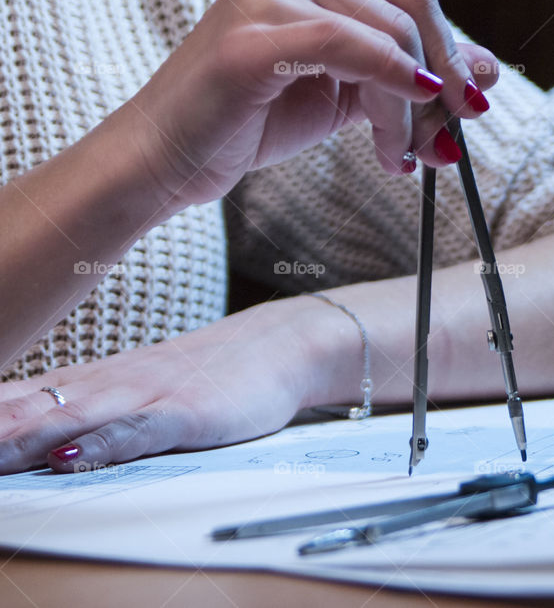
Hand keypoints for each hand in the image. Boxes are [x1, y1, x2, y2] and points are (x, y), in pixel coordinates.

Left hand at [0, 298, 339, 474]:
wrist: (279, 345)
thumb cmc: (210, 370)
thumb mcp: (141, 384)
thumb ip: (92, 404)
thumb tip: (35, 433)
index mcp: (96, 378)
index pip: (16, 395)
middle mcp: (111, 383)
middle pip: (28, 407)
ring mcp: (148, 394)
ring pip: (70, 417)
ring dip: (18, 438)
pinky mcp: (186, 411)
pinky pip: (137, 430)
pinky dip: (101, 445)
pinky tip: (70, 457)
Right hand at [122, 0, 499, 207]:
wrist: (173, 157)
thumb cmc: (253, 119)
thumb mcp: (351, 94)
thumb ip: (411, 76)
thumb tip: (489, 70)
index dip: (452, 52)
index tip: (467, 108)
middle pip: (410, 5)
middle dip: (443, 80)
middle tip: (444, 139)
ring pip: (387, 36)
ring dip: (409, 110)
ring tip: (396, 157)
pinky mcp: (253, 36)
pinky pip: (348, 47)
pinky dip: (389, 89)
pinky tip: (398, 137)